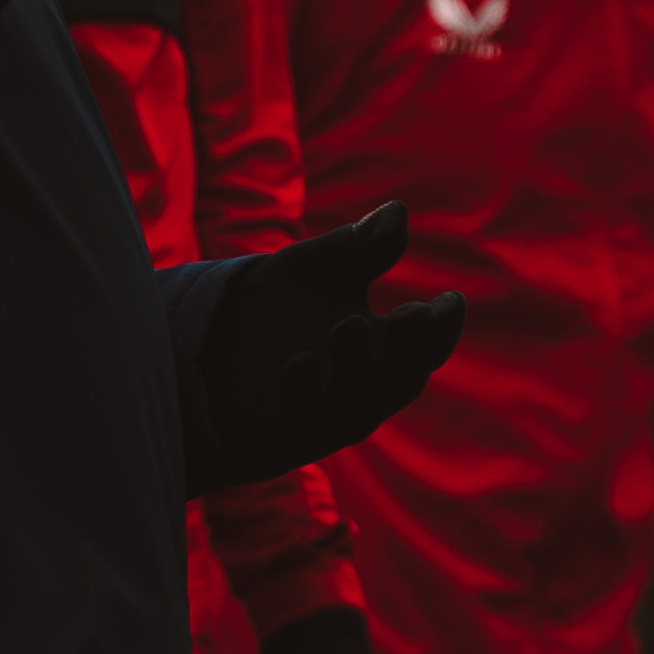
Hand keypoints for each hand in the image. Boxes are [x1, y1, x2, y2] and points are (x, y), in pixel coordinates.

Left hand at [187, 203, 462, 492]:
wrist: (204, 346)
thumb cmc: (276, 307)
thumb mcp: (313, 268)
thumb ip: (356, 247)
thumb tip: (397, 212)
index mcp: (380, 348)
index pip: (425, 345)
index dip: (443, 327)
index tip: (449, 299)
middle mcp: (360, 389)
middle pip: (401, 382)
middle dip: (411, 351)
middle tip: (413, 314)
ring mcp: (322, 421)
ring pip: (356, 414)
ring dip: (358, 372)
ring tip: (350, 325)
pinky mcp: (278, 442)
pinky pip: (300, 434)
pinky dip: (305, 403)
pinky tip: (300, 364)